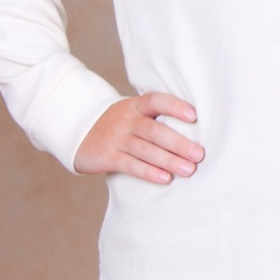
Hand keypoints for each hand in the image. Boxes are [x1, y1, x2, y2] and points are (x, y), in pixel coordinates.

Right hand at [74, 94, 203, 184]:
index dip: (174, 106)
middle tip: (199, 154)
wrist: (80, 133)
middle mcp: (126, 120)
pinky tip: (164, 178)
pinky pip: (130, 165)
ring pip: (144, 149)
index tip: (193, 115)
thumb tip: (197, 131)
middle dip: (178, 143)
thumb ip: (158, 118)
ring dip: (168, 160)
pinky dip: (148, 172)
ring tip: (189, 170)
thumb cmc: (121, 126)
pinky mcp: (108, 156)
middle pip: (154, 130)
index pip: (156, 101)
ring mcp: (116, 138)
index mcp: (136, 106)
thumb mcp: (134, 114)